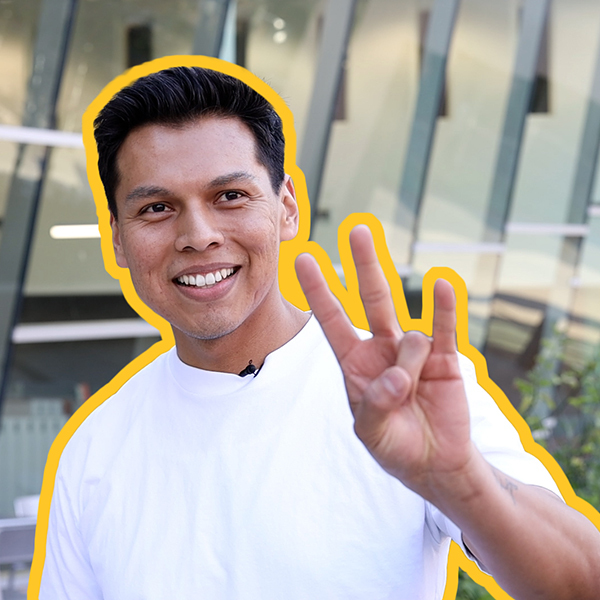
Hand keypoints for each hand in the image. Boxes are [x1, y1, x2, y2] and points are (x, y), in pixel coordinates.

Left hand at [295, 225, 473, 499]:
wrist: (434, 463)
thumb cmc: (395, 445)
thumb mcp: (372, 432)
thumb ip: (376, 405)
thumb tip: (397, 376)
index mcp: (355, 362)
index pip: (332, 320)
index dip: (319, 290)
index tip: (303, 259)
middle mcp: (382, 347)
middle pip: (372, 298)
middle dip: (364, 264)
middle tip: (357, 229)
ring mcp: (414, 349)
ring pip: (409, 333)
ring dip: (410, 360)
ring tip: (411, 390)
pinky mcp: (445, 358)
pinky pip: (445, 328)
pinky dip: (444, 308)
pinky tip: (442, 284)